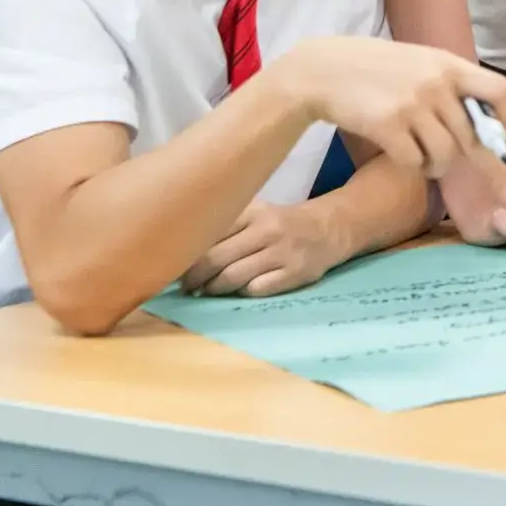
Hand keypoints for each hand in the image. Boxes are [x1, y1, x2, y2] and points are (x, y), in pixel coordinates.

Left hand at [178, 199, 348, 297]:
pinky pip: (256, 290)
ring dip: (213, 288)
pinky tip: (237, 291)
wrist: (330, 228)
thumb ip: (226, 227)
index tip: (175, 265)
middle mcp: (267, 230)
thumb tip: (184, 251)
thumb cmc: (281, 223)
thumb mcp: (256, 213)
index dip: (186, 254)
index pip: (209, 234)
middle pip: (215, 259)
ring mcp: (282, 252)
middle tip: (185, 286)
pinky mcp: (295, 273)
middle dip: (193, 277)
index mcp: (252, 212)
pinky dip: (241, 293)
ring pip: (232, 277)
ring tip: (206, 291)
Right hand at [274, 37, 505, 177]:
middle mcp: (437, 83)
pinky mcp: (388, 125)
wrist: (322, 70)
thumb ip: (449, 84)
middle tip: (454, 161)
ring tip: (425, 160)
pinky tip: (403, 156)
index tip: (499, 137)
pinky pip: (416, 161)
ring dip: (438, 166)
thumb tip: (484, 121)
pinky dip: (414, 166)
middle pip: (472, 136)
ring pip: (447, 154)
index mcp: (449, 63)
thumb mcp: (419, 62)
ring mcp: (413, 104)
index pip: (500, 91)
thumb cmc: (373, 67)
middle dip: (467, 157)